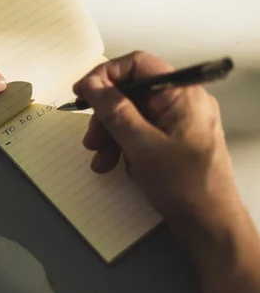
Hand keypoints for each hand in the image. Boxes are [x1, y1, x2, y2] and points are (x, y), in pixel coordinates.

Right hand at [73, 51, 240, 225]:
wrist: (210, 227)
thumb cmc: (184, 186)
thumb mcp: (141, 145)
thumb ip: (114, 110)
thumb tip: (93, 84)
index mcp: (183, 95)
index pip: (139, 65)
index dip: (106, 75)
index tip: (83, 91)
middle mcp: (183, 103)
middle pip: (132, 93)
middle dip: (106, 114)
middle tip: (91, 137)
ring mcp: (179, 123)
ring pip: (133, 115)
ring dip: (111, 134)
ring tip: (100, 159)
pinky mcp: (173, 141)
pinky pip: (141, 132)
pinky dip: (123, 146)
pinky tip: (115, 165)